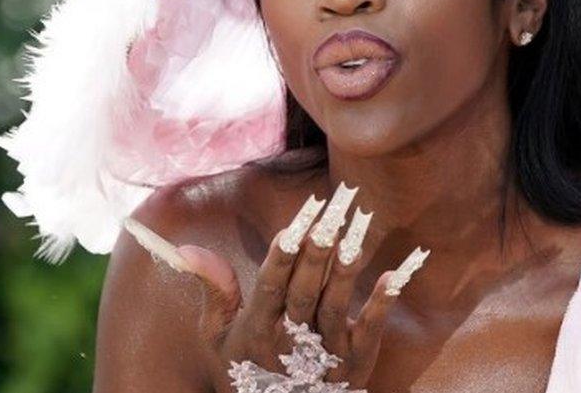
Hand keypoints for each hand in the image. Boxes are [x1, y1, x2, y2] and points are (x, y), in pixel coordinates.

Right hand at [162, 182, 427, 389]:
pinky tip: (394, 276)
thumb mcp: (219, 337)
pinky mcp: (355, 363)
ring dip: (346, 270)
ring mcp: (325, 353)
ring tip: (356, 232)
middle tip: (331, 211)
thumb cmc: (248, 369)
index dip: (283, 256)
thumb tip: (185, 248)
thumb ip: (213, 290)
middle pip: (305, 291)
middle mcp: (291, 341)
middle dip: (317, 250)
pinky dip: (381, 305)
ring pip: (334, 306)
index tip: (295, 223)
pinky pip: (369, 332)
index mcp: (258, 329)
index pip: (270, 286)